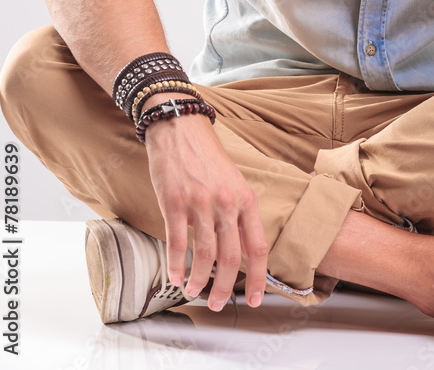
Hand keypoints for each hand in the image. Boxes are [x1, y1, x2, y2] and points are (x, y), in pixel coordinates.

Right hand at [144, 110, 267, 310]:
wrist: (180, 127)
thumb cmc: (206, 156)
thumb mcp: (233, 182)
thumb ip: (237, 214)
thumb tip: (239, 251)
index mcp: (245, 198)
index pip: (257, 246)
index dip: (259, 277)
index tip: (256, 298)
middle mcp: (226, 202)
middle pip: (231, 258)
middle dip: (226, 288)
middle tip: (219, 305)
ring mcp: (200, 202)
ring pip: (204, 255)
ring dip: (199, 281)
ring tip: (194, 291)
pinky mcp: (174, 202)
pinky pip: (178, 243)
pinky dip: (176, 265)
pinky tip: (175, 276)